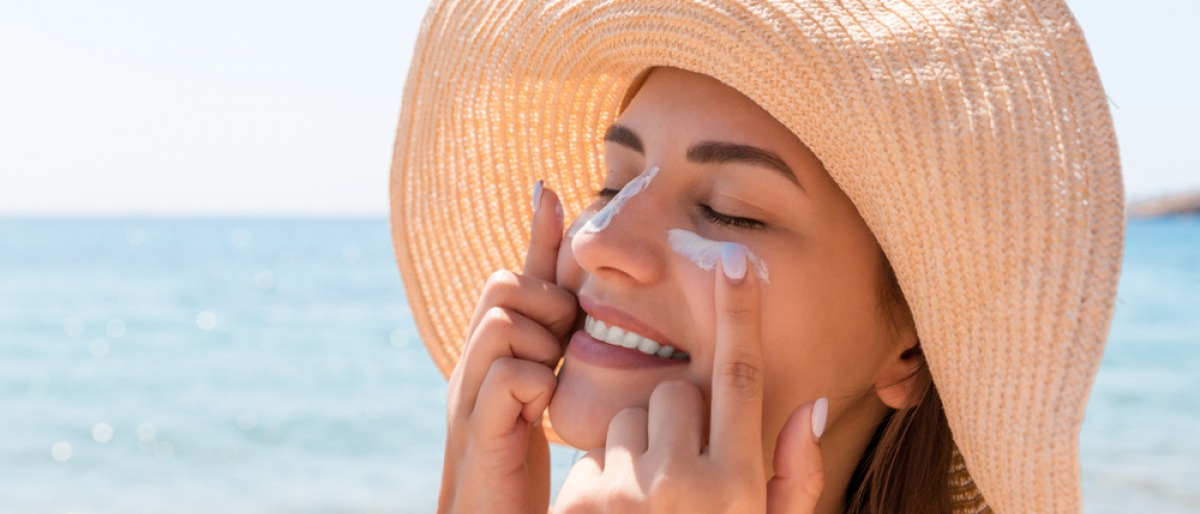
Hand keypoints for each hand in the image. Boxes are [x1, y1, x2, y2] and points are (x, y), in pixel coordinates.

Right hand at [438, 183, 574, 513]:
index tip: (550, 188)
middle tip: (560, 347)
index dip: (537, 236)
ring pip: (502, 322)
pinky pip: (508, 373)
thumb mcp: (545, 391)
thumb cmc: (520, 458)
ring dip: (539, 344)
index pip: (515, 276)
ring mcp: (468, 393)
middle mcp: (473, 362)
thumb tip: (578, 304)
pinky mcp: (477, 428)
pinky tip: (540, 410)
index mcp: (493, 351)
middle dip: (545, 305)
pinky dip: (533, 384)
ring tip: (549, 380)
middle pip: (503, 286)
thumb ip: (558, 345)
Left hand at [554, 243, 826, 513]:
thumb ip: (798, 476)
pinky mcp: (580, 501)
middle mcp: (684, 484)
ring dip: (636, 451)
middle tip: (677, 478)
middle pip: (673, 395)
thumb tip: (814, 403)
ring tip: (645, 503)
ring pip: (628, 420)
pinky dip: (602, 480)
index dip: (739, 315)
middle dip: (674, 421)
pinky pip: (591, 455)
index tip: (735, 261)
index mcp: (737, 484)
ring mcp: (627, 491)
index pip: (740, 378)